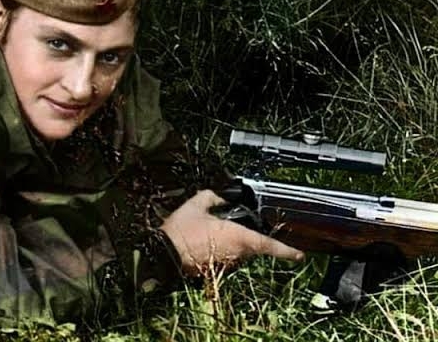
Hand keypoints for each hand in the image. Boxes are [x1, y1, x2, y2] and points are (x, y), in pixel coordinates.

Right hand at [160, 189, 304, 274]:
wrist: (164, 256)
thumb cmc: (182, 231)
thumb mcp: (196, 206)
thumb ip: (212, 197)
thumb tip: (219, 195)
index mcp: (238, 237)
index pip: (269, 244)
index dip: (287, 250)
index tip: (300, 255)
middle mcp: (237, 253)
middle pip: (255, 247)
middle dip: (253, 237)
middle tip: (243, 224)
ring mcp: (227, 264)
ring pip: (241, 253)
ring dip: (236, 243)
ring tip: (217, 231)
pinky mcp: (216, 270)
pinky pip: (227, 258)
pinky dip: (224, 249)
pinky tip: (208, 241)